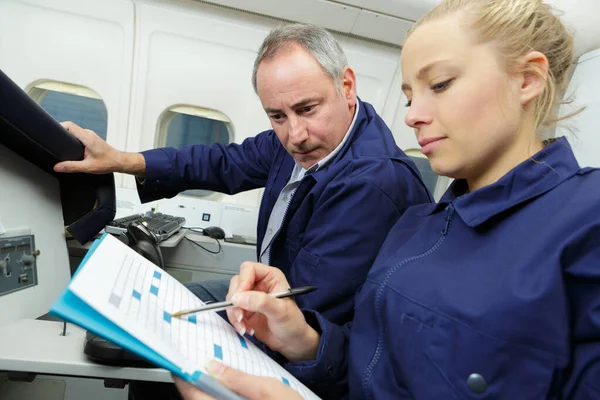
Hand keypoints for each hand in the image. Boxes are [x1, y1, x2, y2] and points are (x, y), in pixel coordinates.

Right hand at [53, 121, 144, 174]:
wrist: (119, 162)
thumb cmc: (108, 163)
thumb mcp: (88, 167)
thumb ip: (72, 166)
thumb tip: (58, 167)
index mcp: (87, 138)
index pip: (70, 125)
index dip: (59, 126)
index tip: (51, 131)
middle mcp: (89, 134)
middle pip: (70, 127)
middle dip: (61, 131)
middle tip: (53, 138)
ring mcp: (91, 135)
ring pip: (75, 131)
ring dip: (67, 135)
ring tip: (59, 142)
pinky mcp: (91, 139)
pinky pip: (79, 135)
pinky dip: (72, 138)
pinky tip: (69, 146)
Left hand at [173, 361, 302, 399]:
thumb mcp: (267, 389)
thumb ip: (238, 378)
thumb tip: (212, 366)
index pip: (193, 393)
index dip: (183, 375)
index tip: (179, 358)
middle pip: (197, 398)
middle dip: (193, 378)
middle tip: (194, 358)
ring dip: (204, 385)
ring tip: (207, 366)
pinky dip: (216, 392)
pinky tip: (223, 381)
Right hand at [225, 262, 319, 361]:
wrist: (291, 342)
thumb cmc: (293, 323)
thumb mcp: (280, 311)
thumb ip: (261, 302)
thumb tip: (239, 298)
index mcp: (270, 277)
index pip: (249, 269)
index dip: (242, 282)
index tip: (240, 298)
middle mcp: (259, 284)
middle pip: (237, 283)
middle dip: (235, 300)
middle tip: (240, 316)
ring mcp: (250, 297)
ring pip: (232, 297)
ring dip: (234, 313)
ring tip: (245, 326)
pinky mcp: (245, 309)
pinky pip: (232, 310)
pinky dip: (235, 321)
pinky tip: (246, 329)